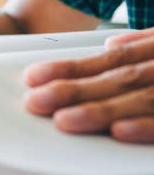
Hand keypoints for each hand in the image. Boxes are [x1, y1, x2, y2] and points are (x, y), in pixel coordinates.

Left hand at [23, 28, 153, 142]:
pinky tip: (118, 131)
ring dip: (99, 109)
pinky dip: (146, 126)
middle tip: (34, 102)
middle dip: (73, 90)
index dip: (70, 68)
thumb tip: (112, 45)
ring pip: (140, 99)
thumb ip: (147, 43)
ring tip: (63, 120)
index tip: (33, 77)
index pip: (111, 59)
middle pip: (117, 79)